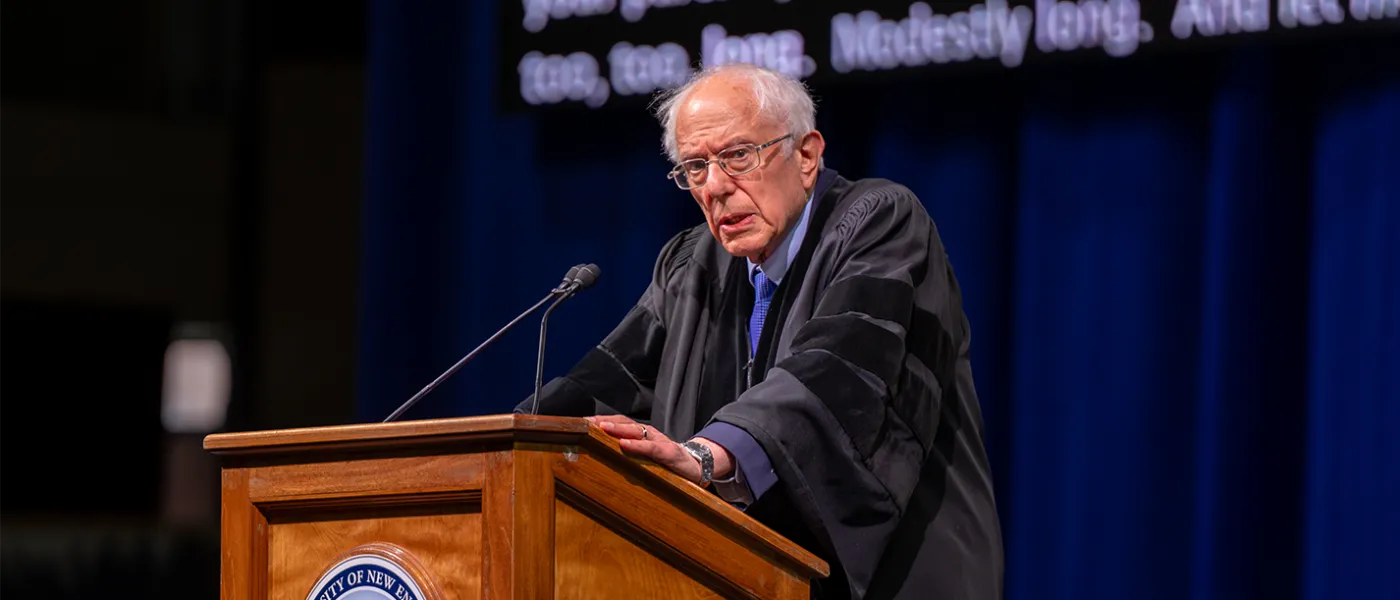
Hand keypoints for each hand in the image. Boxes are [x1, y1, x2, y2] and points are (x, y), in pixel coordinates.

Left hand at [586, 415, 733, 485]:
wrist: (696, 467)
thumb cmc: (665, 463)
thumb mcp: (644, 458)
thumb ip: (627, 455)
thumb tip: (599, 458)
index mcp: (639, 435)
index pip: (616, 423)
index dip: (598, 421)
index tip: (579, 423)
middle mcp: (647, 434)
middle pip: (622, 422)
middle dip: (603, 421)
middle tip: (583, 422)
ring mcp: (658, 441)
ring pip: (635, 430)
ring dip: (617, 428)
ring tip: (601, 427)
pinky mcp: (668, 452)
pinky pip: (650, 447)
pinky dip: (637, 445)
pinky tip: (624, 443)